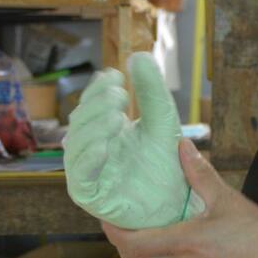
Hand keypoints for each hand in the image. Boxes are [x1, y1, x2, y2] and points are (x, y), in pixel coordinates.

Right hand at [63, 53, 189, 227]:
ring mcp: (90, 173)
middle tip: (121, 96)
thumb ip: (151, 89)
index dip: (98, 89)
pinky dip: (89, 161)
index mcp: (104, 130)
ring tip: (117, 117)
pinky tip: (105, 146)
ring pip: (77, 148)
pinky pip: (80, 180)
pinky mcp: (92, 198)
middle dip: (97, 106)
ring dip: (93, 129)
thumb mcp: (162, 118)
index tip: (115, 76)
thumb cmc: (167, 162)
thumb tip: (139, 55)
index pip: (90, 105)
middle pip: (80, 123)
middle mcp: (92, 150)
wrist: (180, 201)